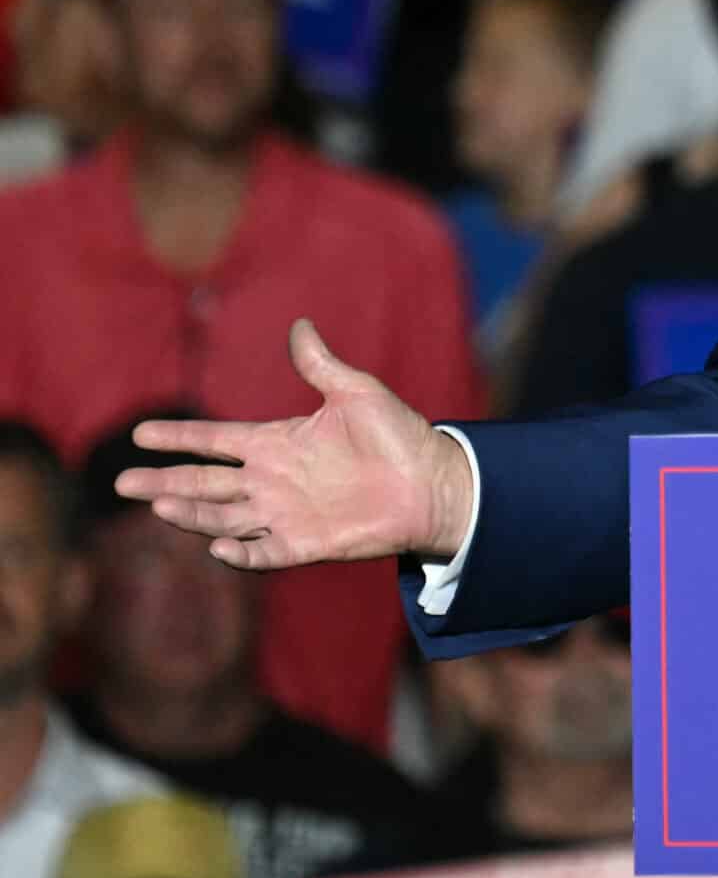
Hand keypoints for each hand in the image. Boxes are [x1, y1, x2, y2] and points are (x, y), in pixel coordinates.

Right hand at [117, 319, 474, 568]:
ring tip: (157, 507)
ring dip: (191, 515)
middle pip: (204, 482)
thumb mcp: (357, 392)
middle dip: (163, 482)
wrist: (433, 482)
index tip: (141, 433)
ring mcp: (285, 513)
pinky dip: (241, 553)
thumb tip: (300, 324)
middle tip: (123, 482)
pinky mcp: (305, 543)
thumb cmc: (399, 435)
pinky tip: (219, 549)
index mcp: (277, 442)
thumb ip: (320, 365)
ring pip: (222, 518)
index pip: (214, 440)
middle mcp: (272, 480)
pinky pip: (263, 552)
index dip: (179, 436)